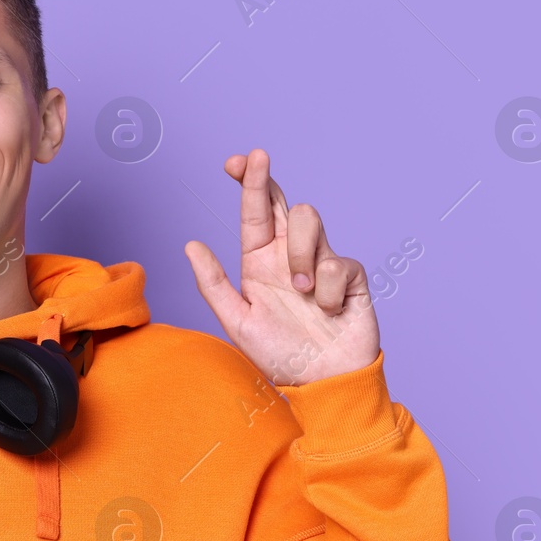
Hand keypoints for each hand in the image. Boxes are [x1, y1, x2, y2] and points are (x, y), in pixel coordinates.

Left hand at [184, 149, 378, 385]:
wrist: (323, 383)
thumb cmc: (280, 354)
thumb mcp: (238, 322)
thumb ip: (214, 284)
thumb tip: (190, 245)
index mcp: (260, 262)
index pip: (253, 213)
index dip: (247, 182)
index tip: (236, 160)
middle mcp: (290, 255)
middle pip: (282, 202)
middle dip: (266, 178)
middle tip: (255, 157)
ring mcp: (321, 261)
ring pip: (309, 220)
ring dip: (300, 254)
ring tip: (300, 292)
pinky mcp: (349, 275)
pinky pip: (337, 264)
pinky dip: (328, 290)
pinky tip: (329, 311)